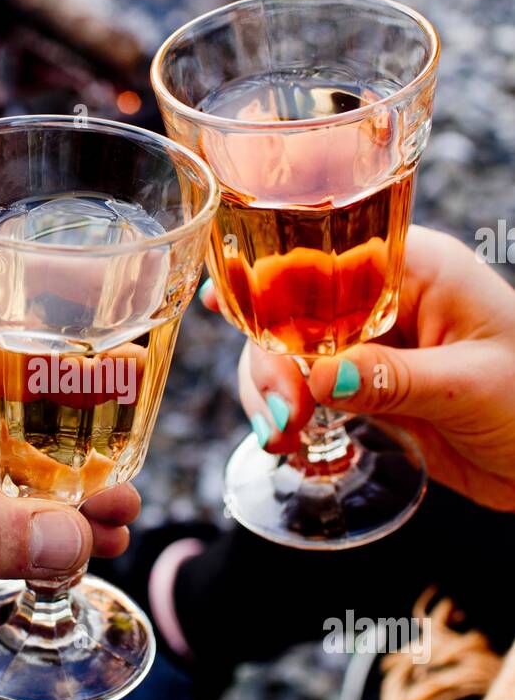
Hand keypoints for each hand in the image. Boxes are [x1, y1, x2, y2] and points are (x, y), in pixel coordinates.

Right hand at [203, 226, 514, 511]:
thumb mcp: (470, 387)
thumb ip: (394, 380)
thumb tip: (319, 377)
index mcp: (418, 270)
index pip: (327, 256)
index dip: (273, 282)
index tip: (229, 311)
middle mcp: (387, 300)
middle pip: (294, 310)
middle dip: (272, 359)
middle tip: (280, 414)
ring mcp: (375, 345)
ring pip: (291, 354)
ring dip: (272, 393)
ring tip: (280, 439)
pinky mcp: (370, 390)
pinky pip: (310, 392)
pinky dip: (289, 416)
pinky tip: (287, 442)